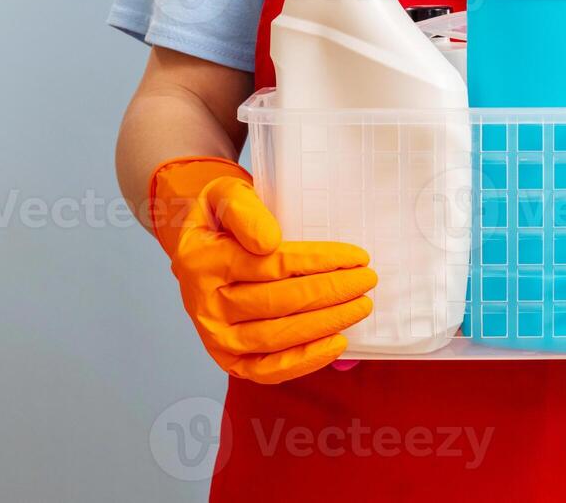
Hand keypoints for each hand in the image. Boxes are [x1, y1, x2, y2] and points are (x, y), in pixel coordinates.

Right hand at [149, 157, 375, 383]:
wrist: (197, 246)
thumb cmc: (220, 219)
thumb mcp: (225, 195)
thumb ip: (244, 210)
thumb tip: (269, 241)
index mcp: (203, 262)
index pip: (272, 265)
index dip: (320, 262)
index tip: (357, 257)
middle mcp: (205, 305)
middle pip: (279, 302)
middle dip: (331, 292)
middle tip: (367, 280)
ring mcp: (216, 337)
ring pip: (276, 337)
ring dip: (325, 323)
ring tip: (361, 306)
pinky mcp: (229, 360)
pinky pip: (267, 370)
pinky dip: (303, 361)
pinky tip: (337, 343)